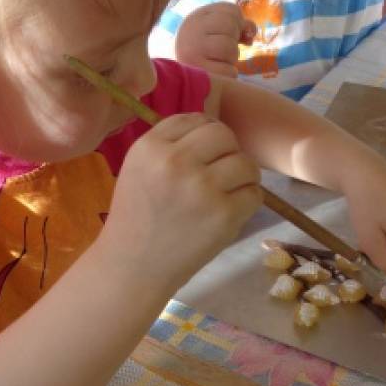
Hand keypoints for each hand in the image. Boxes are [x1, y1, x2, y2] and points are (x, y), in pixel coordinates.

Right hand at [103, 113, 261, 291]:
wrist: (132, 267)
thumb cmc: (137, 216)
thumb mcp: (139, 167)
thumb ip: (172, 143)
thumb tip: (216, 128)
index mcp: (150, 147)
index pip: (195, 118)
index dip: (205, 133)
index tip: (204, 153)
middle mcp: (175, 161)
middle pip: (223, 134)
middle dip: (227, 151)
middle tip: (219, 172)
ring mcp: (201, 188)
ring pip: (245, 163)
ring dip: (242, 177)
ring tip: (227, 192)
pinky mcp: (223, 215)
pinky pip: (254, 194)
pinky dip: (247, 201)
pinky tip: (229, 211)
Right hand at [174, 3, 256, 77]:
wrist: (176, 75)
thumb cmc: (202, 50)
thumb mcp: (215, 30)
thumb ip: (238, 25)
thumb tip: (251, 33)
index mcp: (197, 16)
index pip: (231, 10)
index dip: (238, 22)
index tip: (230, 32)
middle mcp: (192, 30)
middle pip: (231, 26)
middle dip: (234, 39)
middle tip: (223, 49)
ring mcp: (192, 51)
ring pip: (230, 48)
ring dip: (233, 58)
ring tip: (220, 61)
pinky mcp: (198, 72)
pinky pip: (229, 71)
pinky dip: (230, 73)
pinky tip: (218, 72)